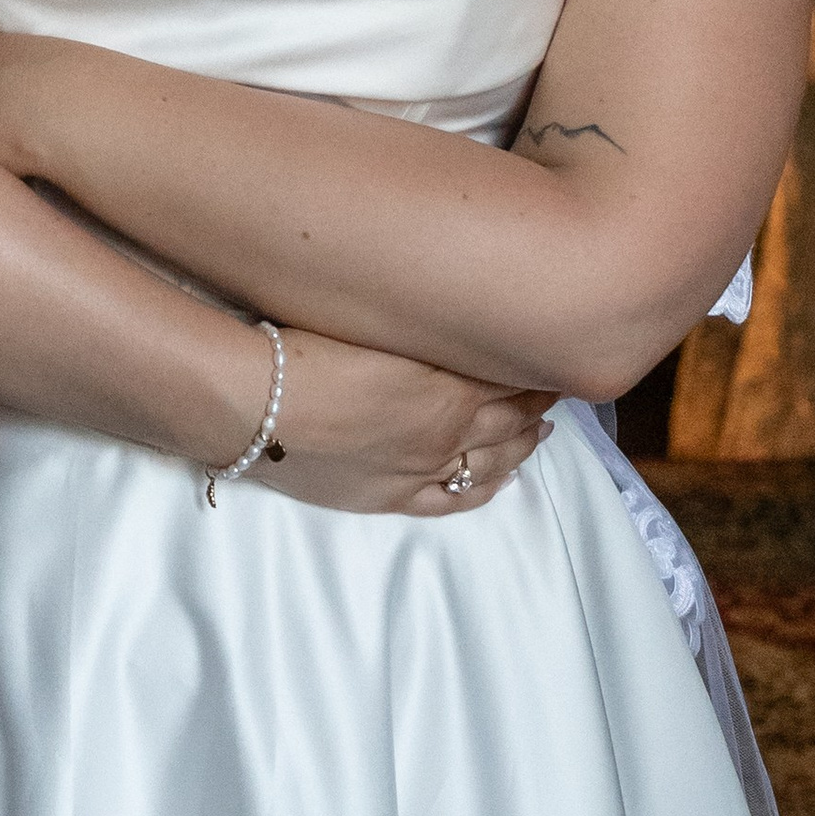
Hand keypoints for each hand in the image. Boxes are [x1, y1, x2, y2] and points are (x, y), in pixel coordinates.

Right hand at [254, 331, 553, 516]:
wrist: (257, 404)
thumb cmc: (306, 345)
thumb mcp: (377, 322)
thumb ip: (426, 327)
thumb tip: (457, 318)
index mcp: (445, 382)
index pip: (510, 374)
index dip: (535, 362)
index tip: (552, 343)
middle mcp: (447, 430)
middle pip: (511, 416)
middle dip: (539, 398)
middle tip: (557, 380)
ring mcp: (421, 468)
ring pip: (493, 458)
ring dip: (524, 441)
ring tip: (543, 425)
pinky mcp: (392, 497)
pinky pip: (456, 497)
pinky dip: (487, 486)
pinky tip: (503, 477)